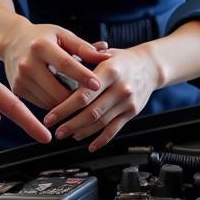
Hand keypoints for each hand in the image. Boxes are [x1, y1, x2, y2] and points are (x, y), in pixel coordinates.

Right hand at [0, 21, 106, 110]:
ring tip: (80, 99)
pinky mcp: (18, 89)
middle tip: (94, 99)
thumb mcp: (62, 35)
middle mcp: (27, 63)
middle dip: (78, 97)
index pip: (65, 64)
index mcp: (40, 46)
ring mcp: (20, 78)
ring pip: (51, 101)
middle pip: (58, 90)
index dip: (83, 76)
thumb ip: (84, 47)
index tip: (99, 85)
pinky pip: (43, 104)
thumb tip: (107, 56)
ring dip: (68, 103)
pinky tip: (64, 98)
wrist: (12, 40)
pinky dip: (56, 103)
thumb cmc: (43, 37)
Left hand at [44, 44, 162, 151]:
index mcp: (110, 71)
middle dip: (71, 124)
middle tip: (56, 130)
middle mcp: (120, 88)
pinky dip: (102, 140)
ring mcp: (127, 102)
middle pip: (92, 112)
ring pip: (101, 123)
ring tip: (67, 135)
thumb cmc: (121, 59)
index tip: (50, 116)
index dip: (65, 107)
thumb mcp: (103, 53)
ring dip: (82, 132)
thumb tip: (57, 67)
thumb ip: (82, 60)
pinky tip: (90, 145)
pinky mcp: (132, 113)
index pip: (84, 94)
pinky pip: (115, 130)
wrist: (150, 66)